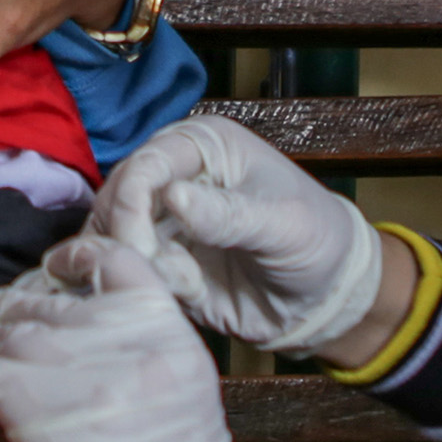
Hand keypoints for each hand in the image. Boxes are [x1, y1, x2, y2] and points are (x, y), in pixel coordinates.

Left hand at [0, 238, 244, 441]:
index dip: (78, 259)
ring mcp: (83, 374)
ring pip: (13, 328)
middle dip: (20, 307)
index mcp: (172, 336)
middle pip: (53, 298)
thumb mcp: (182, 400)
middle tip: (2, 321)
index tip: (55, 269)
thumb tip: (83, 333)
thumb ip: (140, 356)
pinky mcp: (38, 412)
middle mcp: (130, 344)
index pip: (119, 261)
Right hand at [94, 114, 388, 356]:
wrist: (327, 296)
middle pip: (116, 198)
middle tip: (151, 271)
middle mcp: (174, 176)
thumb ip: (228, 213)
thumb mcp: (282, 223)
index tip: (140, 245)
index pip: (145, 164)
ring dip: (135, 264)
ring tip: (178, 283)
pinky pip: (132, 272)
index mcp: (204, 146)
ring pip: (114, 237)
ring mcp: (163, 220)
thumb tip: (173, 196)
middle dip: (127, 238)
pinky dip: (148, 285)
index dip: (131, 202)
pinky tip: (184, 293)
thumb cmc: (317, 240)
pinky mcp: (161, 260)